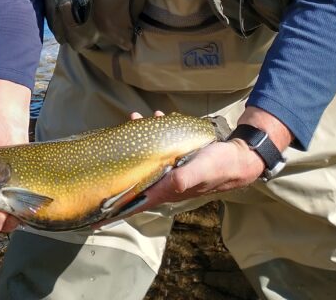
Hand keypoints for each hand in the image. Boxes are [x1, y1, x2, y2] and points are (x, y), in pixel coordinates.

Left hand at [122, 106, 291, 215]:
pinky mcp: (176, 159)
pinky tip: (157, 119)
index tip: (95, 217)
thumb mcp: (201, 170)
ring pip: (145, 159)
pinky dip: (154, 134)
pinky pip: (158, 148)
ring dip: (138, 140)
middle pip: (135, 177)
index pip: (135, 203)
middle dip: (122, 160)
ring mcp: (170, 171)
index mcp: (167, 191)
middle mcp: (165, 184)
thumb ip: (182, 179)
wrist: (241, 157)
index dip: (116, 210)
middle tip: (117, 135)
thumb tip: (162, 185)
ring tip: (137, 118)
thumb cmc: (220, 165)